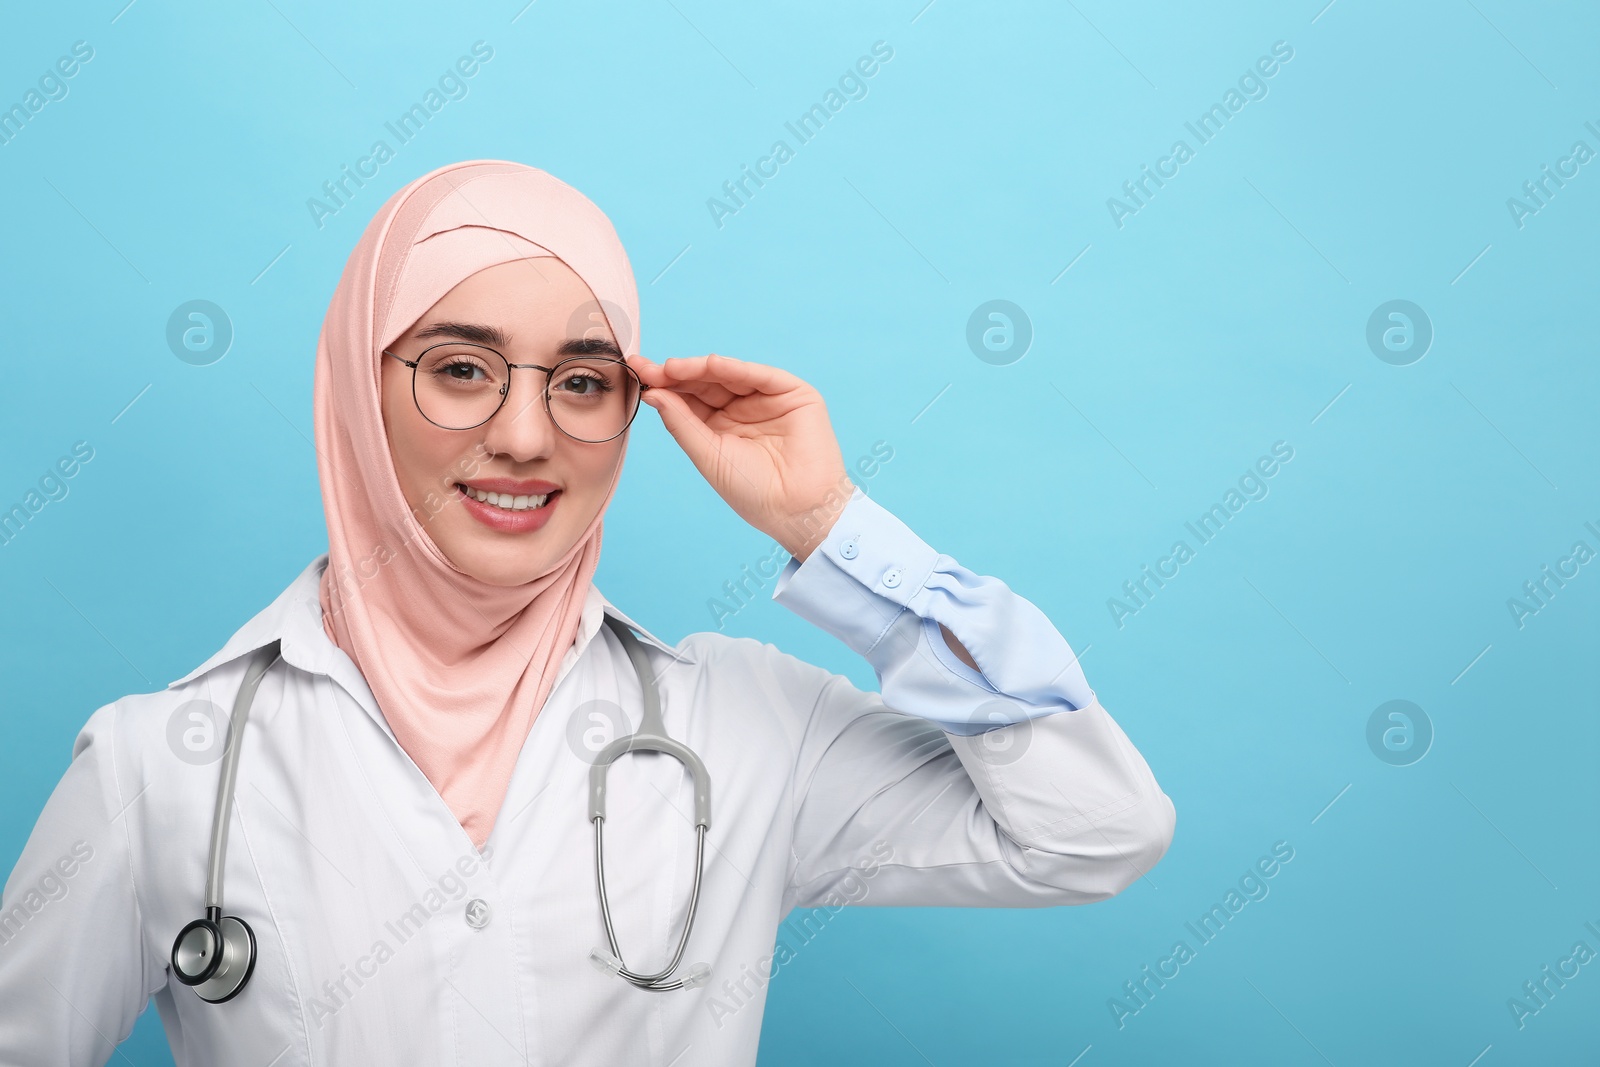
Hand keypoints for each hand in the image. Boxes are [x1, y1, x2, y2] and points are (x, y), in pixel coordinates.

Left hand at [628, 353, 852, 560]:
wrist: (798, 509)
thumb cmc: (753, 492)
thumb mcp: (708, 456)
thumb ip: (681, 422)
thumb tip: (652, 393)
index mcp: (719, 427)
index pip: (687, 398)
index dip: (663, 385)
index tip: (636, 373)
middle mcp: (741, 409)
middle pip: (704, 383)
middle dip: (676, 374)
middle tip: (648, 368)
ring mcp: (767, 400)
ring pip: (728, 375)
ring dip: (700, 368)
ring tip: (672, 367)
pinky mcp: (793, 394)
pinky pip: (761, 376)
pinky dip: (737, 368)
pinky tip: (711, 364)